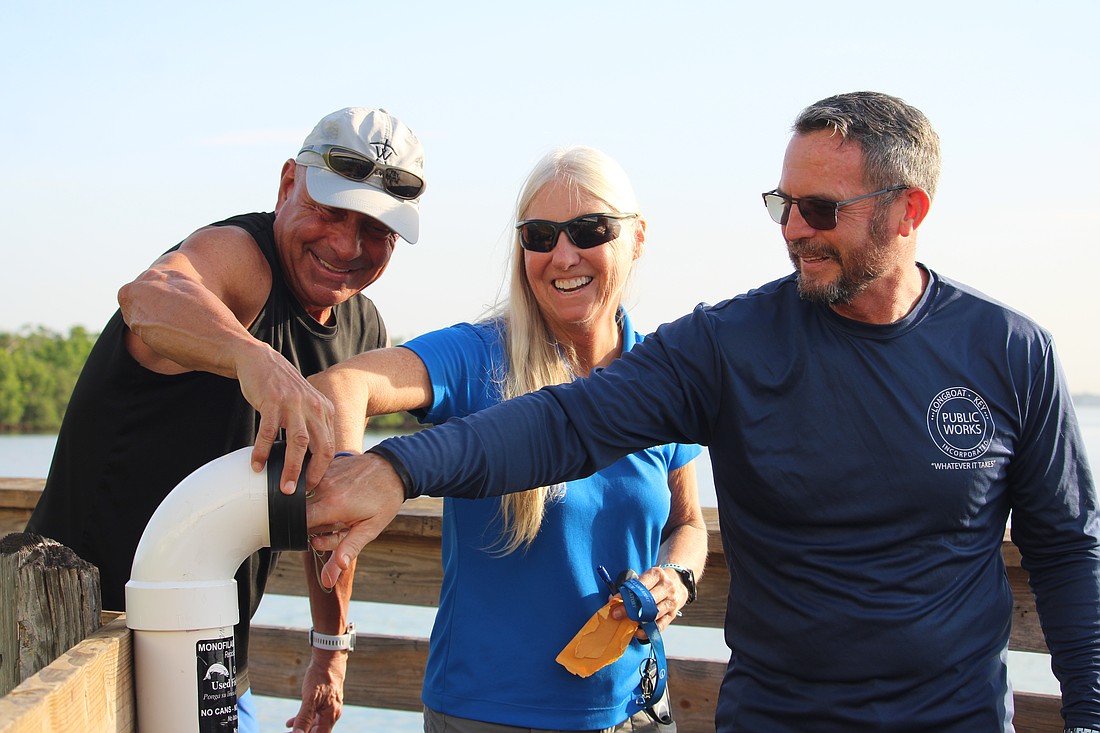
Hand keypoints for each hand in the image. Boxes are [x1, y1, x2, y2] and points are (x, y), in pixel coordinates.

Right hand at [240, 345, 336, 493]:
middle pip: (319, 447)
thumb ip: (311, 426)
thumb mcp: (305, 404)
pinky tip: (257, 465)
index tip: (313, 486)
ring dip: (290, 468)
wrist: (260, 360)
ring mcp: (294, 404)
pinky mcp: (273, 401)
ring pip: (297, 443)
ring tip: (282, 487)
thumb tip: (309, 460)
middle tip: (300, 493)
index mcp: (324, 410)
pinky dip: (263, 450)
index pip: (330, 446)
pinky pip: (269, 432)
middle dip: (312, 474)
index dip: (323, 469)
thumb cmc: (281, 388)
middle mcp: (313, 407)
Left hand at [284, 650, 346, 732]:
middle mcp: (332, 714)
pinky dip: (303, 720)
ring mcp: (329, 708)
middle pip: (317, 731)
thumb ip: (304, 718)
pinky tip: (291, 722)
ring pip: (315, 724)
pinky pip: (314, 715)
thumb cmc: (321, 677)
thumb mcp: (310, 698)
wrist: (328, 660)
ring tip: (287, 731)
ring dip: (301, 729)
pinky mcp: (325, 702)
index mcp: (331, 715)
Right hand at [306, 452, 404, 586]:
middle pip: (300, 513)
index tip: (317, 538)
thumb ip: (347, 550)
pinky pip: (311, 484)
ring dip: (316, 507)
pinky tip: (336, 493)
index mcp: (333, 505)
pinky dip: (319, 493)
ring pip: (304, 498)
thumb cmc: (383, 500)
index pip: (299, 524)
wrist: (393, 469)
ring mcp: (322, 474)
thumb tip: (329, 577)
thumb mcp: (370, 529)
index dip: (303, 535)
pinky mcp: (323, 466)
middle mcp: (323, 487)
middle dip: (312, 524)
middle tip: (335, 524)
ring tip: (337, 508)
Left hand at [609, 565, 687, 637]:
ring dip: (637, 621)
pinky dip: (647, 631)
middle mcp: (667, 587)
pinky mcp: (673, 615)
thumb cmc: (657, 581)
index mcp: (657, 574)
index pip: (640, 586)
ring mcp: (671, 602)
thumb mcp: (646, 577)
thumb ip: (631, 587)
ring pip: (653, 614)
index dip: (626, 594)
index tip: (614, 600)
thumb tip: (613, 598)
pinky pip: (659, 626)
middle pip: (646, 601)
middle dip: (629, 609)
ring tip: (625, 623)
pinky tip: (637, 631)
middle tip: (616, 614)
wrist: (679, 582)